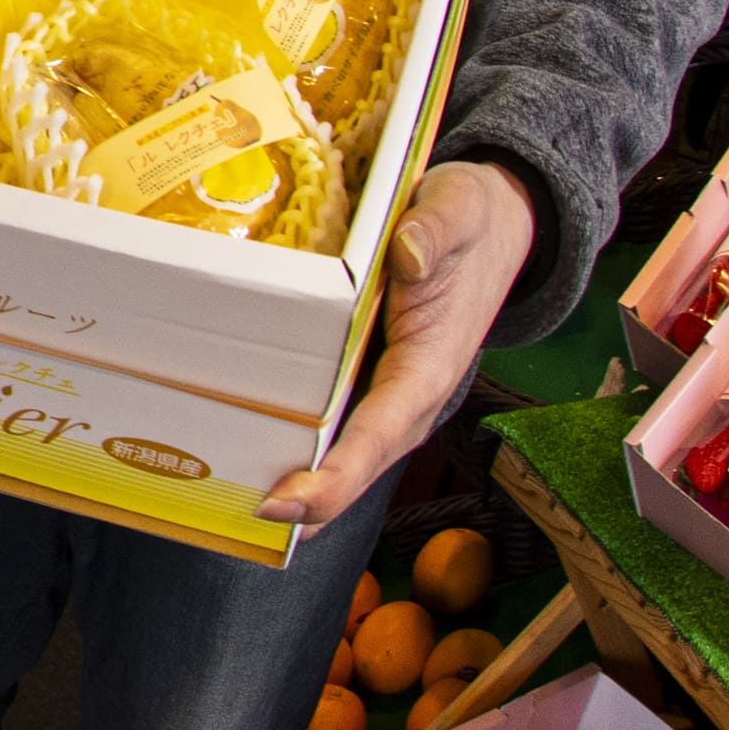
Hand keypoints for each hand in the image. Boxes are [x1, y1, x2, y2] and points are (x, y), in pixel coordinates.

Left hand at [261, 160, 535, 527]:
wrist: (493, 222)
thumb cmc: (470, 220)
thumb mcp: (457, 210)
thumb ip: (436, 231)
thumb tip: (409, 255)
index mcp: (431, 365)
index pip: (381, 432)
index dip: (335, 477)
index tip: (287, 503)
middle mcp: (410, 394)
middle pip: (358, 463)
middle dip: (308, 501)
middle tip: (244, 519)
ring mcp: (391, 392)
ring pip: (347, 454)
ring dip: (301, 488)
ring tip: (235, 508)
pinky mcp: (372, 379)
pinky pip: (338, 424)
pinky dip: (301, 449)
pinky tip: (252, 458)